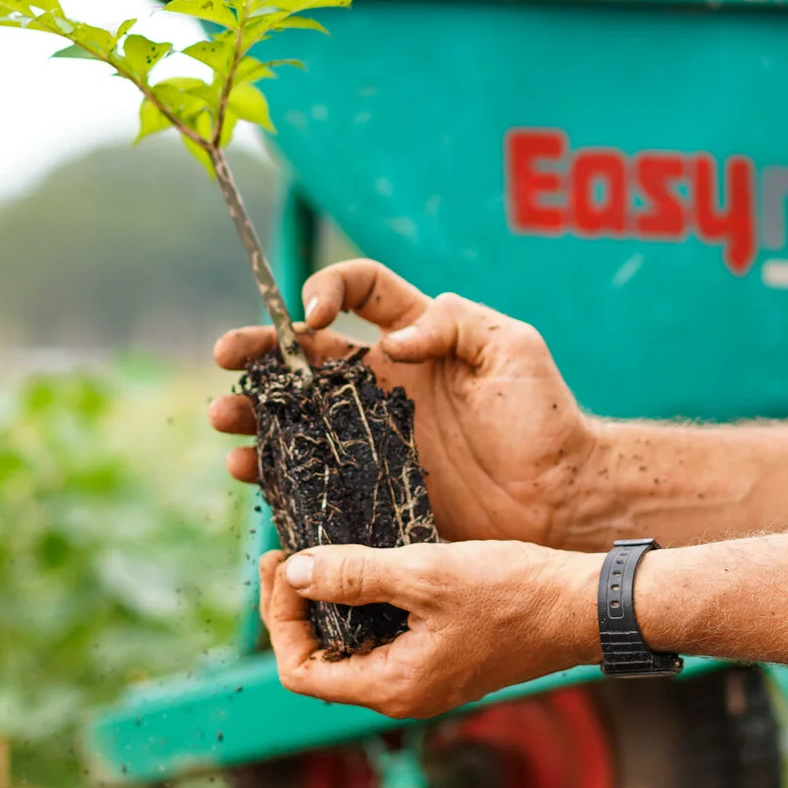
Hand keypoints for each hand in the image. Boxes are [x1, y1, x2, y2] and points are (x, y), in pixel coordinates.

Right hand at [210, 260, 600, 544]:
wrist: (561, 499)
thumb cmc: (544, 417)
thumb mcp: (510, 349)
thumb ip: (453, 323)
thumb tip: (393, 342)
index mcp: (413, 338)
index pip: (358, 291)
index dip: (327, 289)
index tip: (312, 316)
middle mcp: (382, 384)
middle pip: (305, 357)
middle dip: (258, 351)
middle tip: (226, 357)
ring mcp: (371, 438)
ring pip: (295, 418)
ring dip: (252, 413)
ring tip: (225, 419)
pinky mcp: (371, 488)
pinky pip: (311, 477)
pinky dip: (273, 474)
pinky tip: (249, 472)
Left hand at [257, 541, 602, 720]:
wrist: (583, 607)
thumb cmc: (514, 593)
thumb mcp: (426, 574)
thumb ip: (355, 575)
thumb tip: (295, 573)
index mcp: (392, 687)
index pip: (299, 672)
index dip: (280, 619)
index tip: (283, 563)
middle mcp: (401, 694)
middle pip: (318, 662)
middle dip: (294, 608)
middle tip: (288, 551)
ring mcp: (421, 678)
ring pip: (347, 648)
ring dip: (325, 603)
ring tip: (315, 551)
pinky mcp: (439, 656)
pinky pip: (380, 637)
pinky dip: (359, 604)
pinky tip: (360, 563)